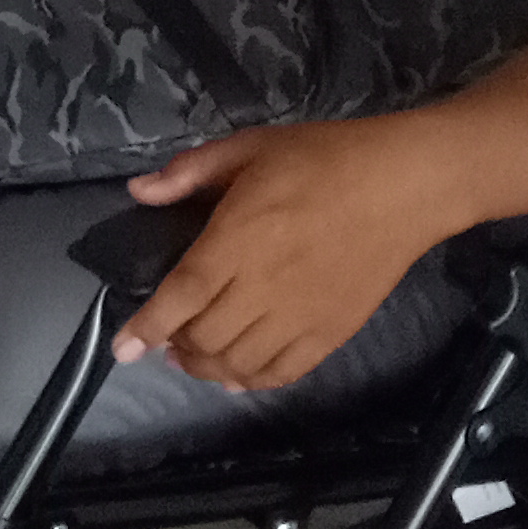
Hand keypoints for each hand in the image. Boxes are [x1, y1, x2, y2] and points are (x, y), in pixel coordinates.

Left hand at [115, 120, 452, 393]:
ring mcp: (301, 314)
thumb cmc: (324, 158)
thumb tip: (139, 192)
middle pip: (207, 336)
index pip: (183, 294)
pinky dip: (253, 381)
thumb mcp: (251, 147)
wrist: (404, 185)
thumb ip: (192, 171)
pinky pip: (284, 372)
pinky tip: (238, 377)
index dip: (148, 325)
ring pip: (241, 362)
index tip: (123, 349)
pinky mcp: (332, 332)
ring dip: (208, 368)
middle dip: (175, 347)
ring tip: (193, 359)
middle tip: (165, 341)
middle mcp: (265, 284)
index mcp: (239, 236)